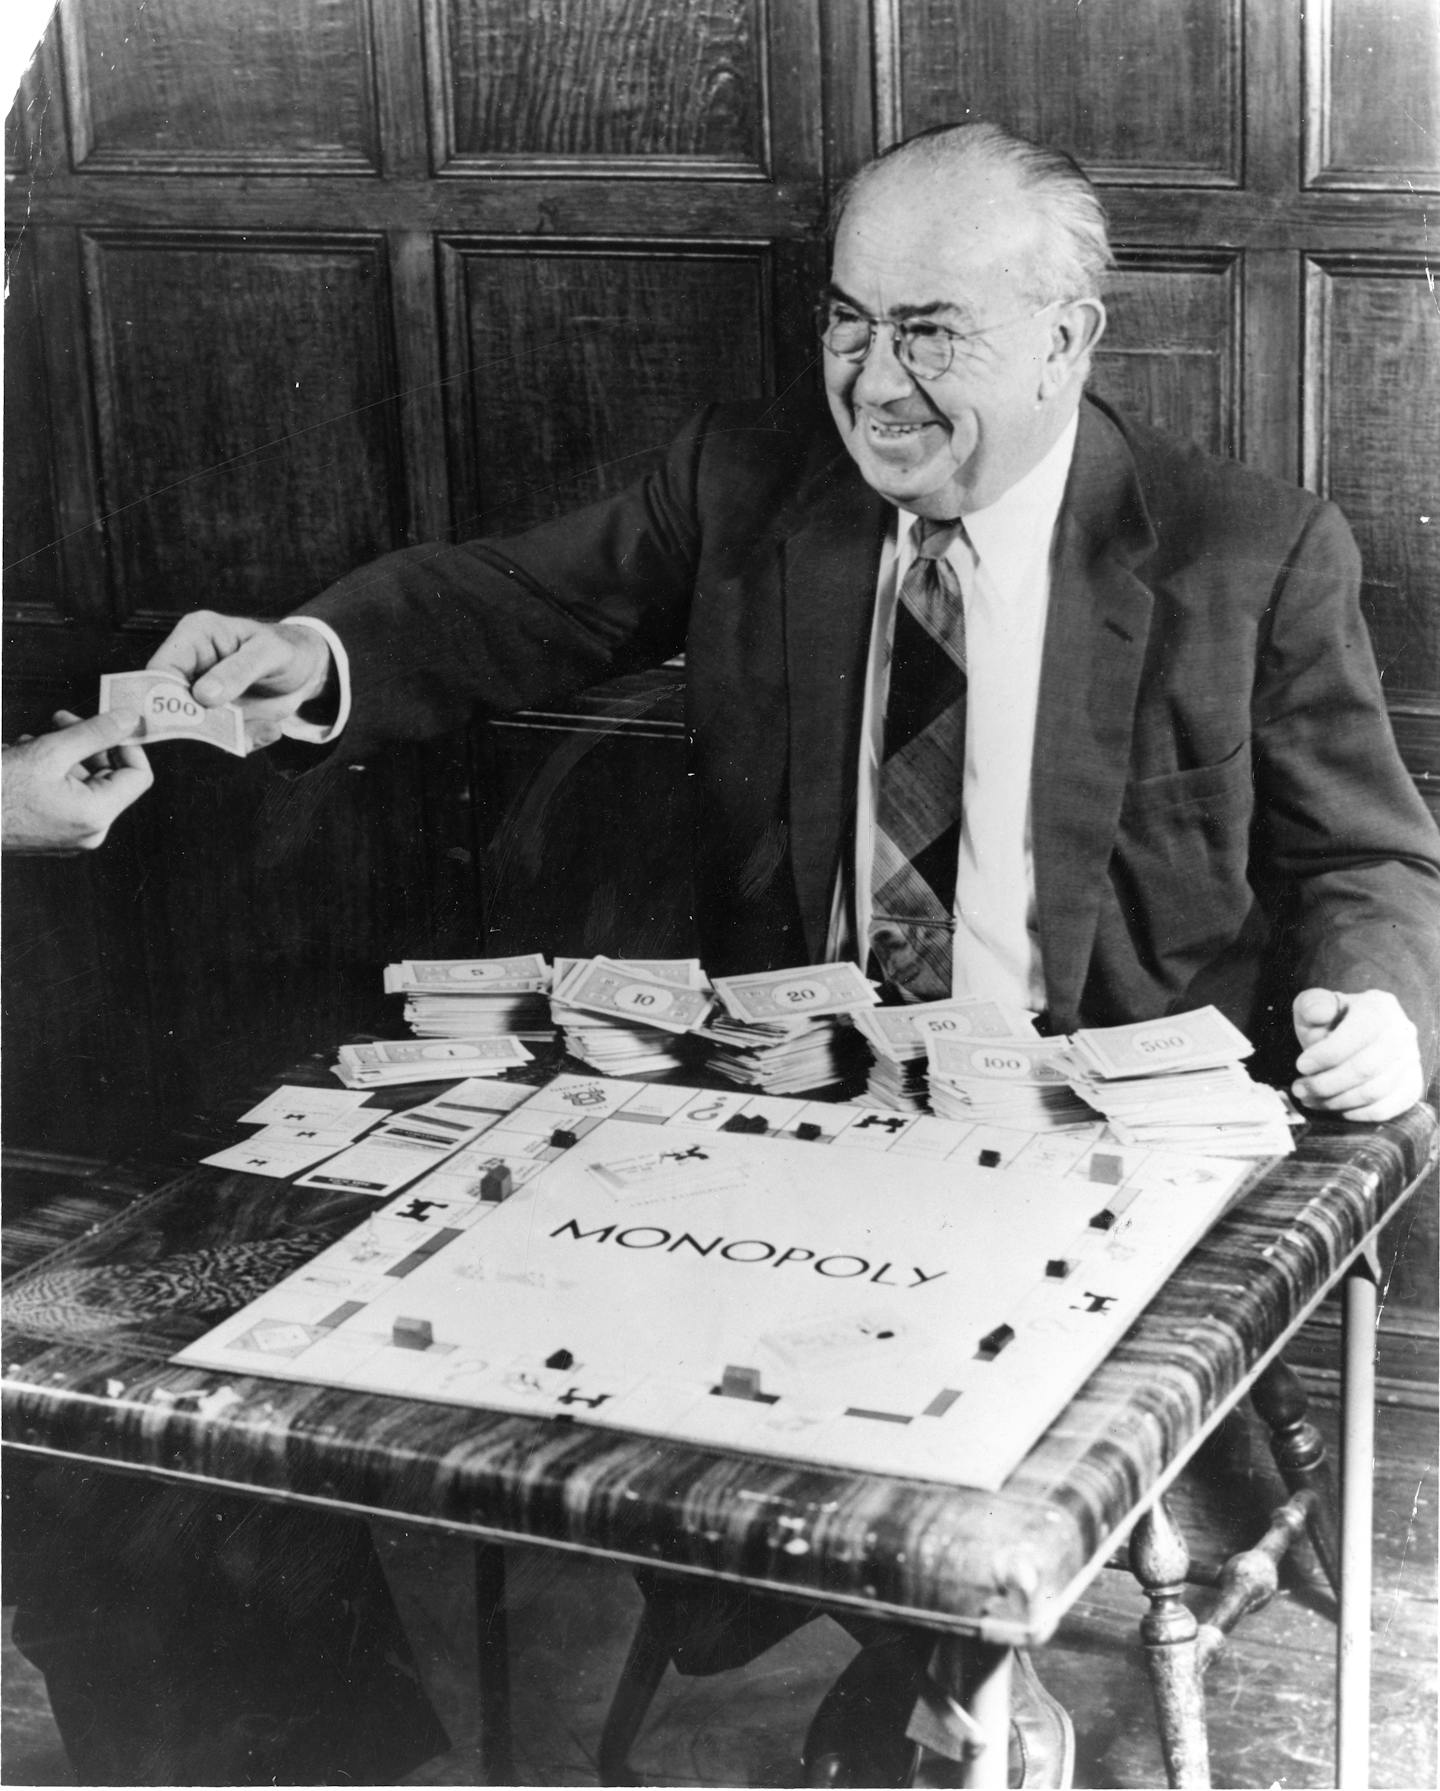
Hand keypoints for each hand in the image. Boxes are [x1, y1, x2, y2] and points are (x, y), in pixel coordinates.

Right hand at [2, 710, 152, 851]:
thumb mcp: (49, 751)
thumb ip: (94, 733)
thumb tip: (129, 718)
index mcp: (96, 814)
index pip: (138, 776)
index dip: (128, 744)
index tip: (110, 722)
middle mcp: (89, 831)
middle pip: (109, 777)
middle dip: (87, 743)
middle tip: (61, 719)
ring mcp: (70, 835)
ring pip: (83, 782)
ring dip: (63, 753)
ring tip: (31, 740)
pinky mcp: (52, 833)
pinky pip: (65, 796)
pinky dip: (51, 772)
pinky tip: (23, 756)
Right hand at [147, 611, 330, 748]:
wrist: (307, 670)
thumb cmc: (286, 650)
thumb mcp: (269, 654)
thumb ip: (238, 671)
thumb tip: (203, 695)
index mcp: (194, 637)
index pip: (161, 670)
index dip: (166, 698)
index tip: (194, 720)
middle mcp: (190, 666)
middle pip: (170, 704)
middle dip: (201, 726)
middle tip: (236, 731)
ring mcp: (200, 695)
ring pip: (195, 729)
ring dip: (227, 738)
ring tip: (263, 728)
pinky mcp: (216, 718)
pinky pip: (220, 740)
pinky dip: (243, 741)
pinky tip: (267, 729)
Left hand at [1291, 988, 1422, 1121]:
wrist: (1349, 1035)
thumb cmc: (1329, 1021)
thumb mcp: (1313, 1005)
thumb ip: (1312, 1005)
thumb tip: (1319, 1013)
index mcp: (1380, 1007)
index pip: (1359, 1033)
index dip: (1327, 1054)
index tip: (1300, 1066)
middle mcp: (1402, 1032)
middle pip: (1366, 1068)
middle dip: (1326, 1083)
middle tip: (1299, 1088)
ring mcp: (1410, 1061)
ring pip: (1374, 1091)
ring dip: (1335, 1101)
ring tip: (1308, 1098)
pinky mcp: (1410, 1086)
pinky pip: (1386, 1108)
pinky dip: (1356, 1113)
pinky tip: (1333, 1106)